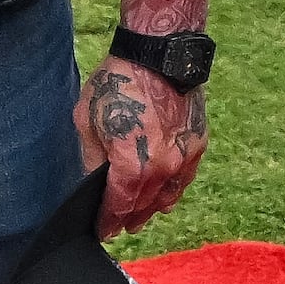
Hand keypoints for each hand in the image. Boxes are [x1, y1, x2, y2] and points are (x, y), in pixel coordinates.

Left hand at [75, 54, 204, 234]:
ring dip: (151, 208)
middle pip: (143, 206)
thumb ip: (91, 157)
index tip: (102, 230)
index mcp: (131, 166)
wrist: (160, 53)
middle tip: (118, 226)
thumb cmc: (119, 81)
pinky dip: (173, 190)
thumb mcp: (87, 119)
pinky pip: (184, 178)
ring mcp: (183, 158)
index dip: (108, 222)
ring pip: (167, 197)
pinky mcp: (197, 144)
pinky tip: (165, 197)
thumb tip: (94, 180)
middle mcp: (161, 169)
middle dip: (128, 218)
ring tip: (140, 215)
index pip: (118, 207)